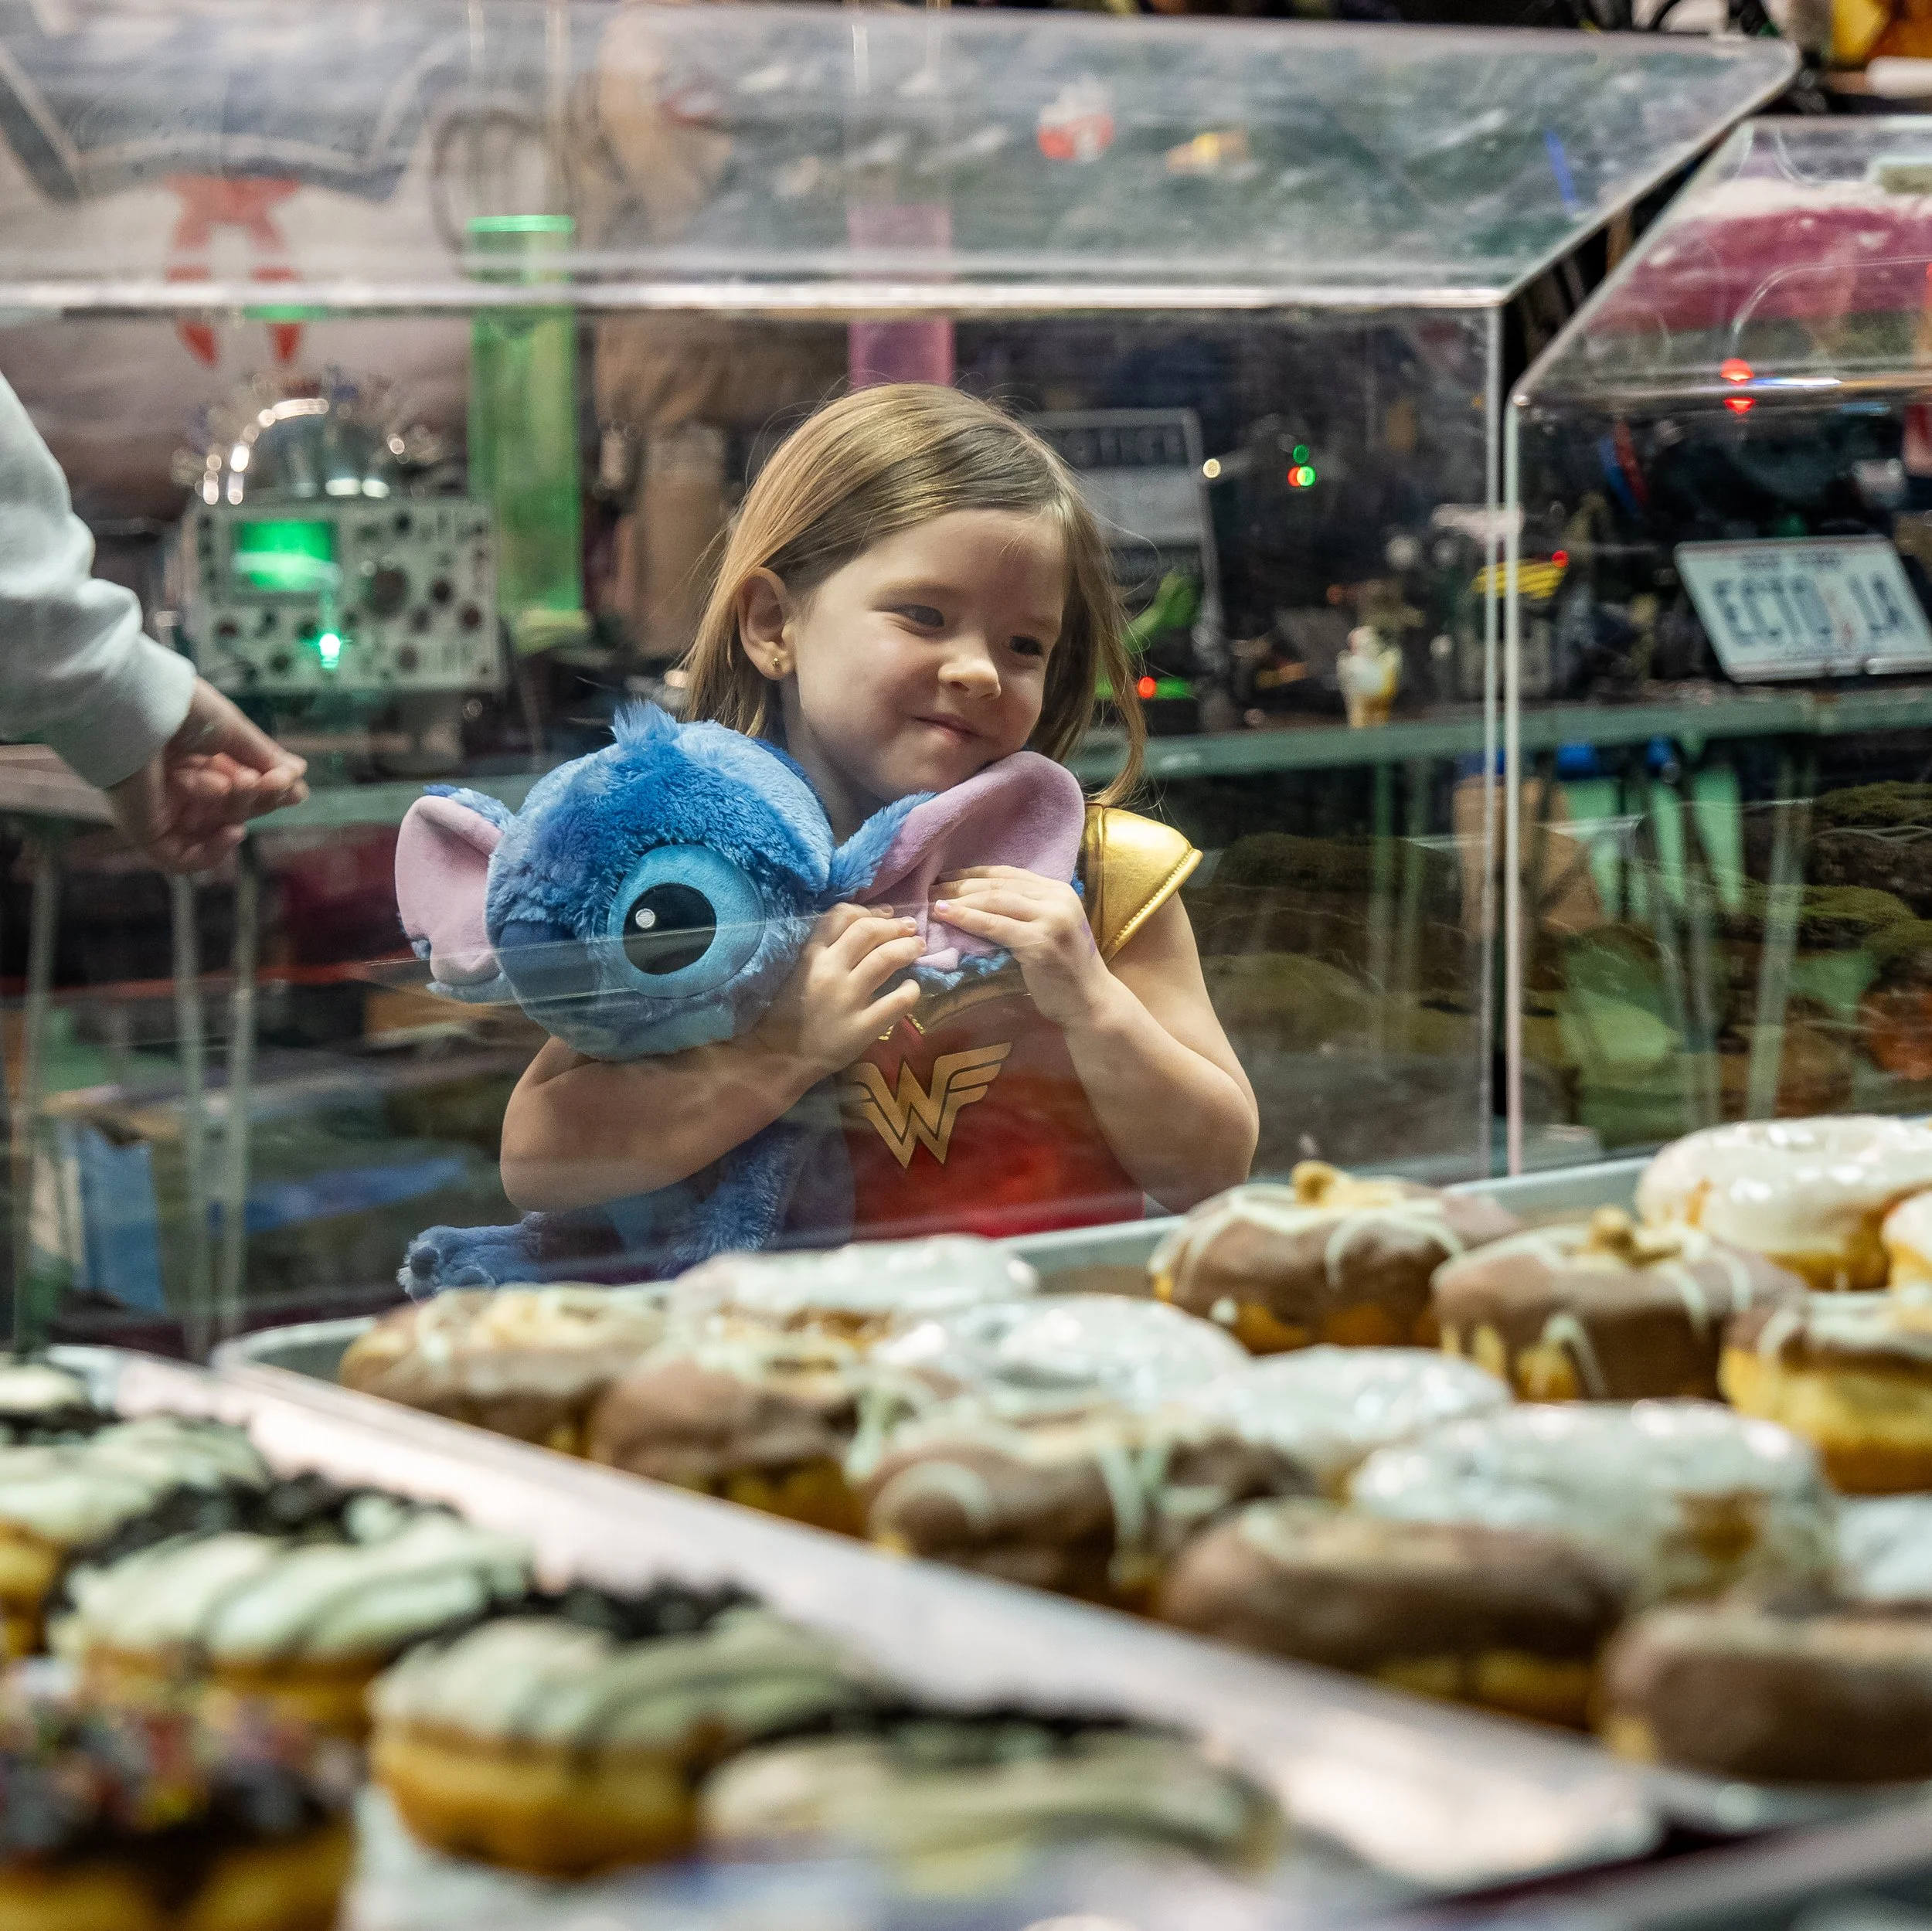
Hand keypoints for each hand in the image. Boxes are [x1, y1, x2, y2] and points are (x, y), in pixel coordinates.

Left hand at [104, 678, 307, 872]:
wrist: (134, 708)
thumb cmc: (179, 710)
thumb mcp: (233, 731)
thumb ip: (263, 756)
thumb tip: (299, 774)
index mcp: (199, 760)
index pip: (243, 789)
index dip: (271, 790)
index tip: (292, 782)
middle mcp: (181, 787)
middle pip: (235, 810)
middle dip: (260, 796)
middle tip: (272, 781)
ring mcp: (164, 810)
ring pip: (216, 828)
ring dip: (238, 808)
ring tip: (237, 783)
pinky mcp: (146, 830)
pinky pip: (182, 859)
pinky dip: (212, 852)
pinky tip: (234, 831)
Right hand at [751, 903, 923, 1082]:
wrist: (779, 1057)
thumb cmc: (787, 1013)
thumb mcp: (799, 971)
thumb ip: (825, 950)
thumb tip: (865, 928)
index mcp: (811, 956)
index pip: (841, 916)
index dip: (869, 910)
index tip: (886, 914)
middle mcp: (830, 972)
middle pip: (868, 932)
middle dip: (894, 926)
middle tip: (910, 928)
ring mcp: (847, 999)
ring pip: (886, 959)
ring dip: (908, 949)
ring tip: (918, 947)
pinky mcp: (862, 1028)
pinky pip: (897, 1002)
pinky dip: (911, 990)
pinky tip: (913, 987)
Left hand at [933, 866, 1112, 1027]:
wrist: (1090, 1002)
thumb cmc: (1064, 972)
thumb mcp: (1046, 931)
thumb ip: (1023, 913)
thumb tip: (976, 902)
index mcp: (1059, 891)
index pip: (1009, 874)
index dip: (974, 874)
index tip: (945, 876)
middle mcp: (1058, 899)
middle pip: (1000, 885)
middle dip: (961, 885)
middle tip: (930, 888)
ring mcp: (1052, 920)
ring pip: (996, 901)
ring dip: (960, 900)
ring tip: (933, 902)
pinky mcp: (1041, 943)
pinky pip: (997, 926)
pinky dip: (969, 919)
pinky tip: (947, 916)